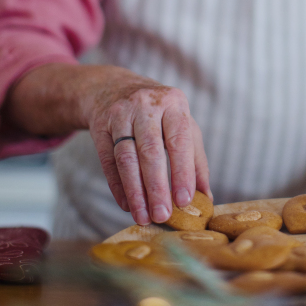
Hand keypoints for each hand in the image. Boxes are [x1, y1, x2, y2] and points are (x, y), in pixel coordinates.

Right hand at [5, 63, 210, 225]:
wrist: (114, 88)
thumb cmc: (159, 114)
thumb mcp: (182, 125)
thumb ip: (196, 159)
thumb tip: (206, 198)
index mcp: (173, 103)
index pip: (179, 139)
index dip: (182, 171)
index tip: (185, 200)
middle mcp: (146, 105)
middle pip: (150, 150)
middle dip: (157, 187)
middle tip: (163, 215)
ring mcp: (120, 113)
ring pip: (126, 158)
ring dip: (135, 191)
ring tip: (144, 216)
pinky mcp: (99, 126)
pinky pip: (108, 161)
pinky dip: (117, 186)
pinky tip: (126, 205)